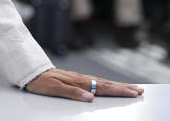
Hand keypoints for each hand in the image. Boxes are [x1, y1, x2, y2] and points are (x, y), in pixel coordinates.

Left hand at [24, 68, 142, 101]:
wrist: (30, 72)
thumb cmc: (40, 82)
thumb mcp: (54, 89)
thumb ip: (72, 93)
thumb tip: (90, 98)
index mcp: (78, 82)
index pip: (103, 88)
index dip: (119, 91)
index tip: (134, 93)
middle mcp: (81, 79)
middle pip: (106, 84)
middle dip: (124, 88)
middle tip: (140, 91)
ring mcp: (79, 78)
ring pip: (102, 82)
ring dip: (117, 86)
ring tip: (130, 88)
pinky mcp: (75, 79)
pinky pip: (95, 82)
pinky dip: (106, 84)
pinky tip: (109, 86)